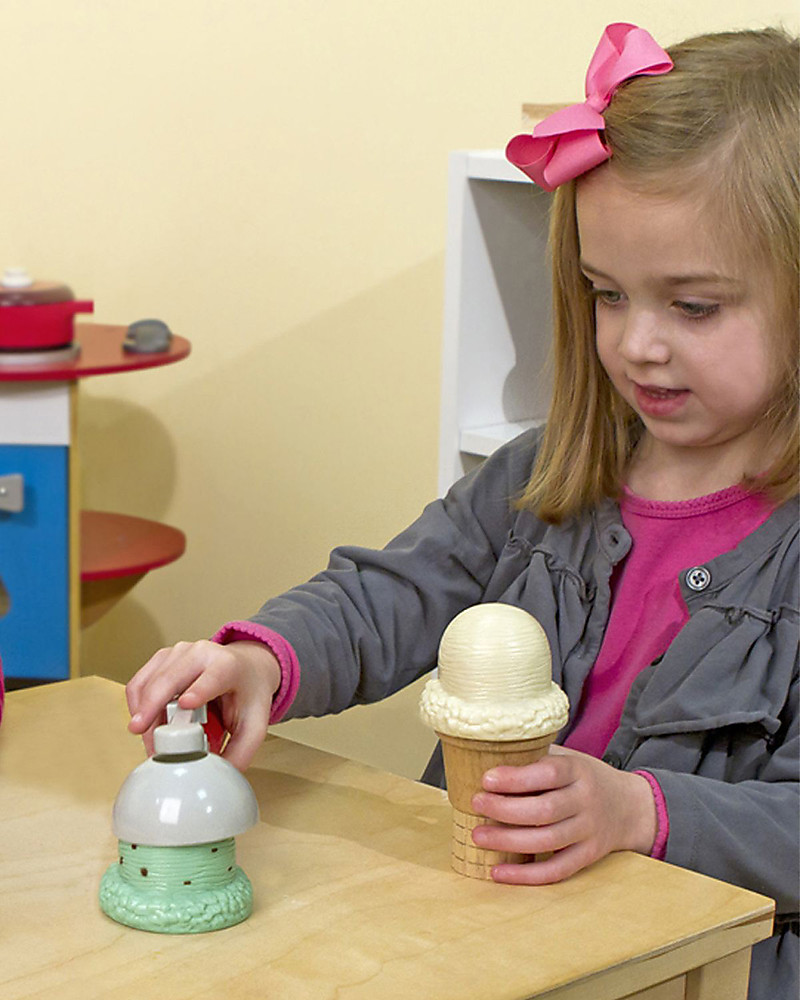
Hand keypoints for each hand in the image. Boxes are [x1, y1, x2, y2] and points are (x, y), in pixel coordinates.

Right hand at [126, 639, 281, 770]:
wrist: (246, 668)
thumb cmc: (248, 693)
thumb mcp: (256, 724)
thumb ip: (242, 752)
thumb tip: (219, 775)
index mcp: (228, 666)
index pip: (213, 677)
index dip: (199, 690)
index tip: (186, 704)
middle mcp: (202, 653)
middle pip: (170, 678)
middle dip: (152, 705)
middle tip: (141, 731)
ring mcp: (179, 652)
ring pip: (149, 681)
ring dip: (143, 712)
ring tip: (149, 739)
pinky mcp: (162, 658)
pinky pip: (139, 682)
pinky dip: (137, 706)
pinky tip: (146, 724)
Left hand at [470, 746, 656, 883]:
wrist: (629, 807)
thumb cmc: (584, 778)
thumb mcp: (568, 759)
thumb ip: (536, 759)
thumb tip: (484, 758)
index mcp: (579, 771)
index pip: (548, 774)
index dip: (516, 778)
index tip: (486, 779)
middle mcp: (587, 801)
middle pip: (545, 810)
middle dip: (505, 809)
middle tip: (475, 804)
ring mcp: (590, 831)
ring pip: (548, 841)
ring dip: (509, 841)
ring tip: (478, 836)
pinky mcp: (589, 857)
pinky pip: (557, 870)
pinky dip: (526, 876)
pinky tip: (498, 872)